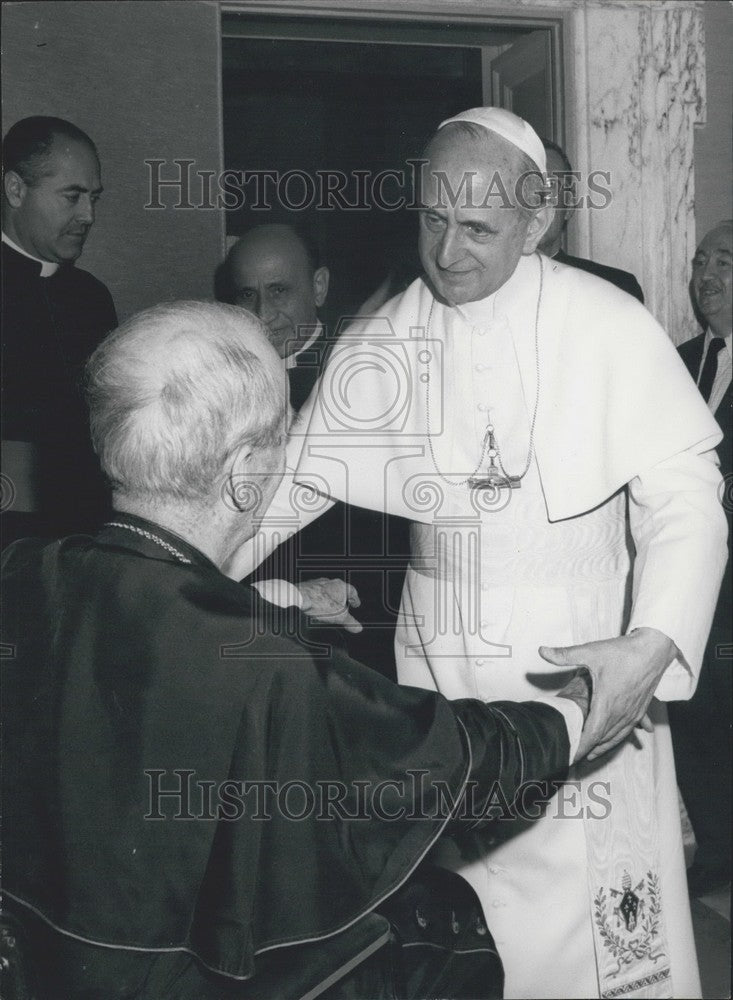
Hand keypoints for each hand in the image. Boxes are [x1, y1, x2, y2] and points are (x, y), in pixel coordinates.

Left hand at [298, 578, 362, 633]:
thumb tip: (358, 628)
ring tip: (330, 607)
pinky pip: (317, 592)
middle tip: (344, 606)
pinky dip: (320, 598)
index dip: (355, 599)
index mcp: (341, 586)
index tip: (356, 604)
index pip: (352, 591)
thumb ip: (350, 622)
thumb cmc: (320, 603)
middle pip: (340, 590)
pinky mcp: (308, 586)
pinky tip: (318, 605)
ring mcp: (319, 583)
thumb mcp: (339, 617)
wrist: (300, 596)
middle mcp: (330, 582)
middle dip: (342, 599)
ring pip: (328, 590)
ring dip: (331, 598)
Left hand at [539, 628, 674, 760]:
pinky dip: (622, 736)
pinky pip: (630, 728)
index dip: (581, 747)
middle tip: (575, 757)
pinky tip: (624, 741)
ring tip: (592, 754)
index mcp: (607, 704)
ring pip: (618, 736)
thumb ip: (564, 654)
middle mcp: (621, 713)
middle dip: (589, 749)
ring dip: (605, 746)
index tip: (571, 756)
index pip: (591, 734)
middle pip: (603, 739)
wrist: (654, 649)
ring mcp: (633, 712)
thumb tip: (541, 650)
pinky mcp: (642, 708)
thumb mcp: (590, 652)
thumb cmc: (623, 651)